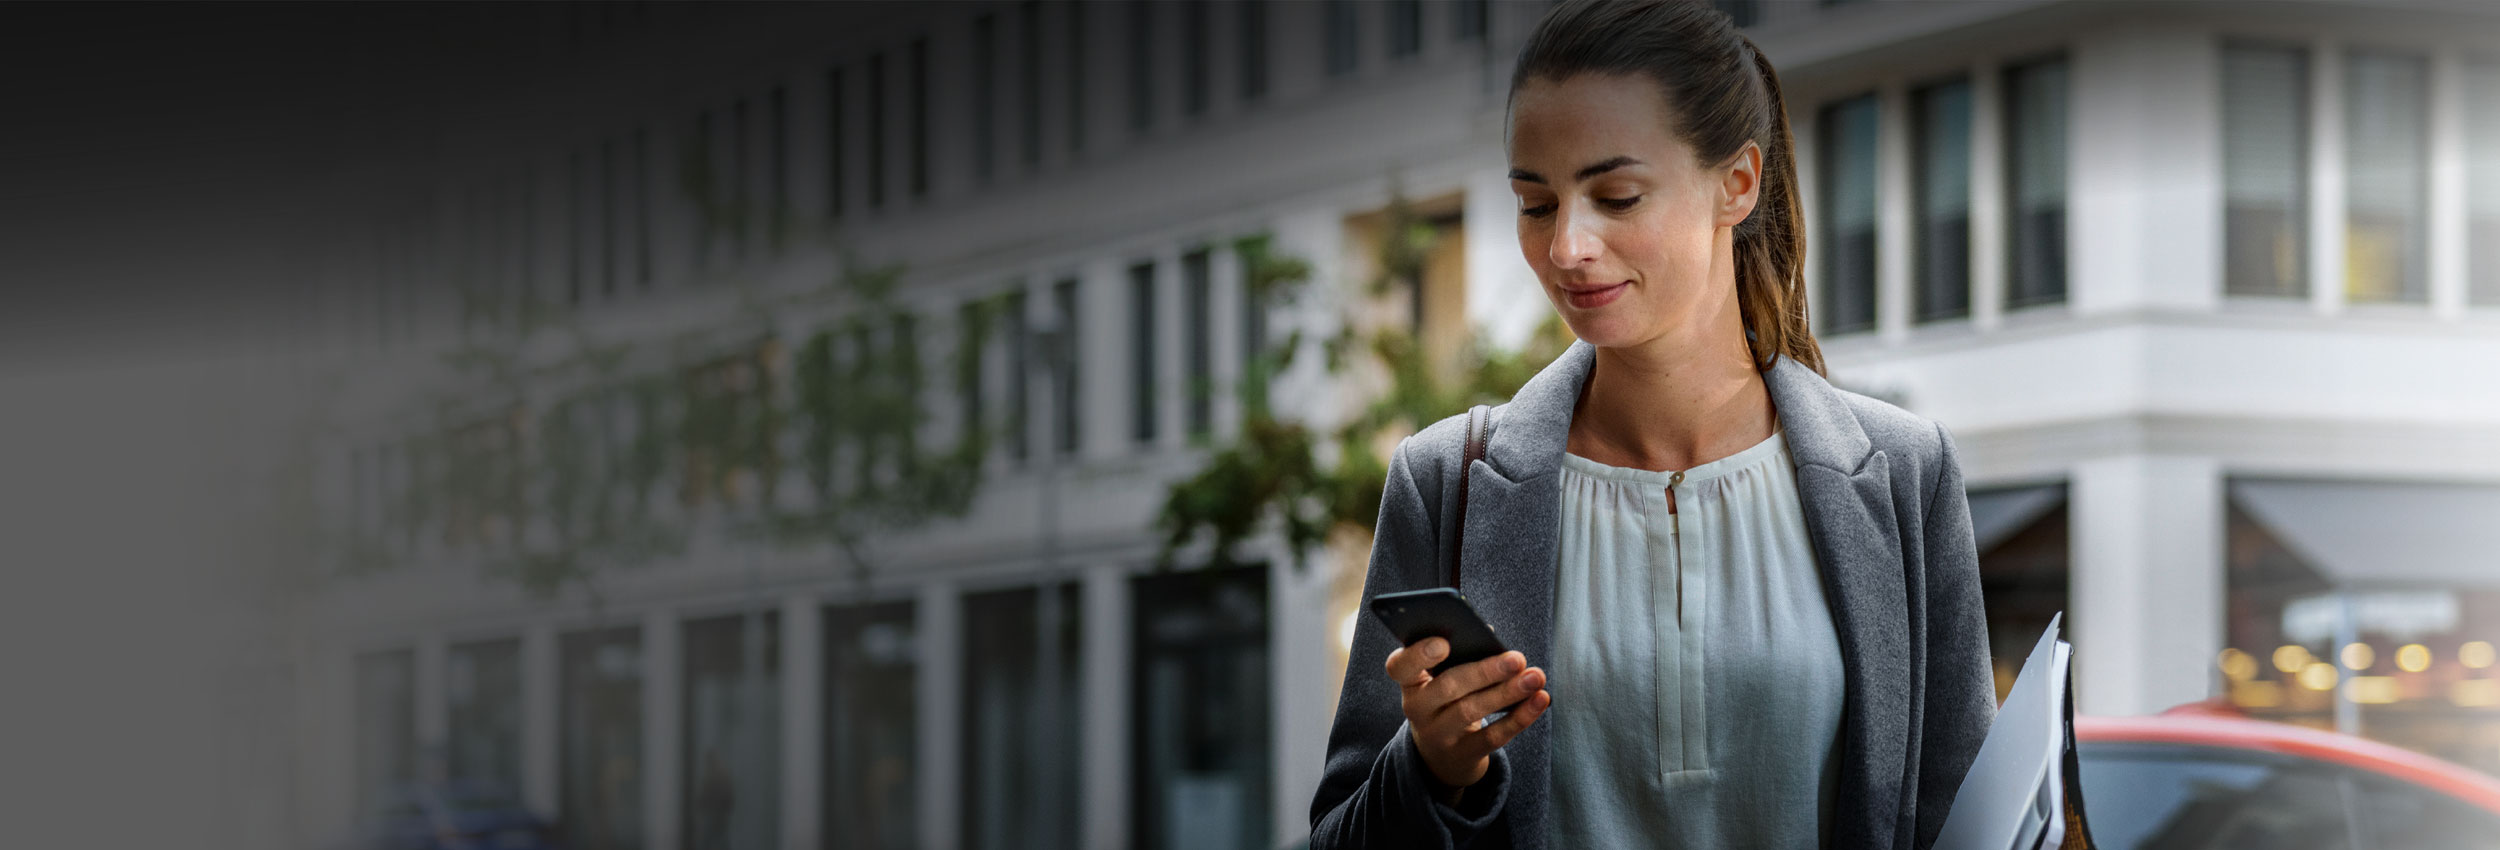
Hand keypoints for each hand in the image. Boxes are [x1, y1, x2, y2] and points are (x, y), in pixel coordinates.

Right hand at [1382, 637, 1551, 789]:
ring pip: (1472, 711)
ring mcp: (1438, 735)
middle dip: (1485, 671)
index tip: (1444, 642)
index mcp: (1410, 681)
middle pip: (1447, 687)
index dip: (1418, 654)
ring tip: (1536, 677)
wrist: (1441, 755)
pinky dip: (1520, 718)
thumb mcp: (1441, 680)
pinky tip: (1540, 700)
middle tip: (1517, 658)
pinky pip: (1493, 737)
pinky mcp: (1462, 755)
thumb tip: (1489, 633)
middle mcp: (1417, 709)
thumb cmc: (1447, 701)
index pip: (1399, 667)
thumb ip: (1459, 655)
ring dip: (1508, 692)